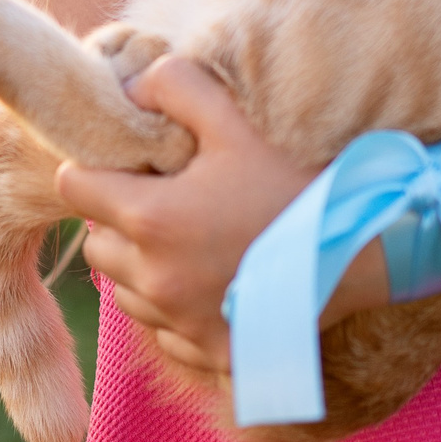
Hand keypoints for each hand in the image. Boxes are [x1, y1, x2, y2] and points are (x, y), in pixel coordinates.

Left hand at [54, 58, 387, 371]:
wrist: (365, 246)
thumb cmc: (298, 177)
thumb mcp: (235, 117)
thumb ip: (174, 86)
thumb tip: (131, 89)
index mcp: (153, 220)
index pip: (75, 188)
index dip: (93, 168)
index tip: (124, 163)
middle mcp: (158, 280)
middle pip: (96, 245)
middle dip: (117, 219)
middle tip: (162, 198)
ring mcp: (184, 324)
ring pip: (126, 293)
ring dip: (142, 266)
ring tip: (189, 239)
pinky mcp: (213, 354)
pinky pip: (165, 331)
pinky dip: (175, 308)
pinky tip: (214, 279)